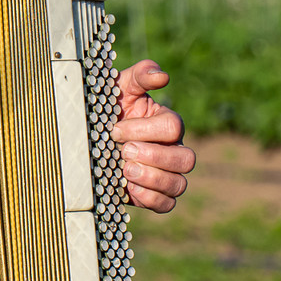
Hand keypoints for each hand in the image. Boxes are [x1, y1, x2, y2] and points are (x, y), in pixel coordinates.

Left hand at [109, 59, 194, 213]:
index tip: (116, 130)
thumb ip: (141, 76)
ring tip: (126, 170)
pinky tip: (128, 188)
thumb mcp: (121, 88)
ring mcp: (168, 174)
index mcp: (167, 123)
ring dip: (152, 179)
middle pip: (187, 159)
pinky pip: (167, 204)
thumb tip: (162, 76)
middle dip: (155, 156)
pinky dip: (149, 198)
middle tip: (124, 152)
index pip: (173, 127)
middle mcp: (173, 150)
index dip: (144, 129)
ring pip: (179, 184)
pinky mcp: (156, 195)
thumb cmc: (111, 109)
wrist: (94, 138)